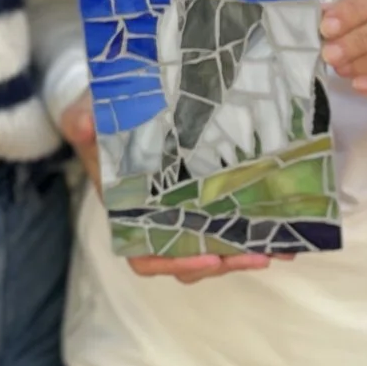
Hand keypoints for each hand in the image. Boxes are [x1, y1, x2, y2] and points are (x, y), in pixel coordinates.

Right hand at [66, 92, 289, 285]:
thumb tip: (84, 125)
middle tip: (257, 255)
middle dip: (223, 261)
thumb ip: (80, 120)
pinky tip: (286, 228)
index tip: (207, 255)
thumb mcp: (83, 113)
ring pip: (214, 246)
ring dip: (245, 252)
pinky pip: (231, 221)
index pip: (144, 254)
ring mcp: (183, 208)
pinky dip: (257, 230)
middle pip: (187, 259)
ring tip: (278, 247)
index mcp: (125, 209)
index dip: (173, 263)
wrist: (116, 103)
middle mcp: (155, 217)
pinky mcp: (207, 194)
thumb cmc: (99, 115)